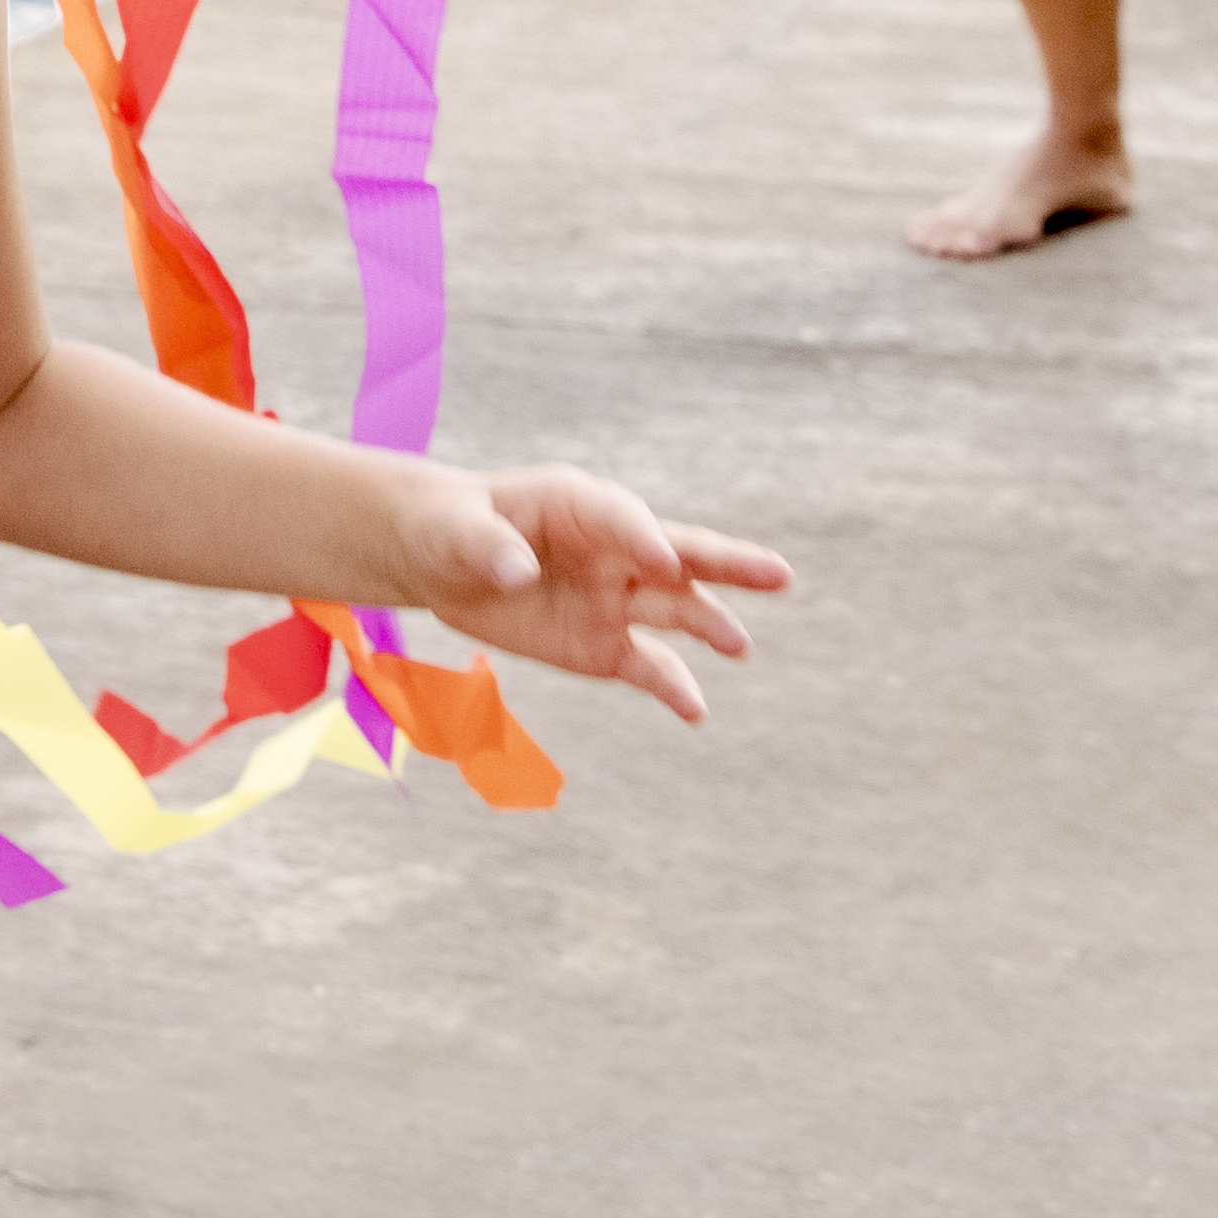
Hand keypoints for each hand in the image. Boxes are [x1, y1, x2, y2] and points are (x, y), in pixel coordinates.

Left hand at [378, 461, 786, 727]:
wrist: (437, 560)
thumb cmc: (450, 528)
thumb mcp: (455, 531)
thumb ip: (487, 547)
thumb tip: (517, 572)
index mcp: (581, 505)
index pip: (626, 520)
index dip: (646, 539)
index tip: (663, 561)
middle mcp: (613, 550)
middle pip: (682, 555)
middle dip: (730, 564)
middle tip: (779, 575)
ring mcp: (614, 597)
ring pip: (676, 610)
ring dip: (710, 625)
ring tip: (740, 646)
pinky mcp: (602, 644)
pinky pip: (648, 667)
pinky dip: (674, 687)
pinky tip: (696, 712)